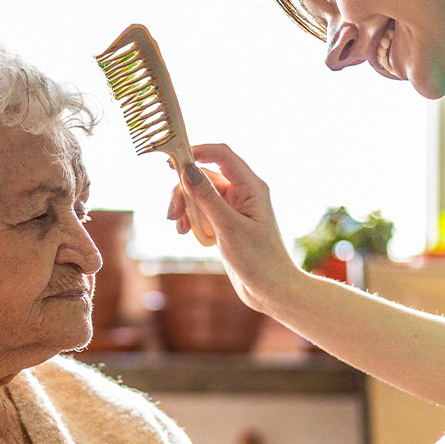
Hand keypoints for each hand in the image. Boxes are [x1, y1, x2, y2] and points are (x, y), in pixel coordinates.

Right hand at [166, 144, 303, 314]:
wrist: (272, 291)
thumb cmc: (259, 260)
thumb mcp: (229, 228)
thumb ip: (207, 198)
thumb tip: (187, 170)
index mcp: (251, 187)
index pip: (222, 155)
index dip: (197, 152)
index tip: (172, 161)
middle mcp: (243, 193)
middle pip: (205, 176)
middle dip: (184, 190)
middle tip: (172, 213)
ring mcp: (234, 208)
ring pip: (200, 194)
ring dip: (184, 206)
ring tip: (178, 227)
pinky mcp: (226, 223)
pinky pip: (202, 210)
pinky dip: (190, 218)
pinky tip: (185, 233)